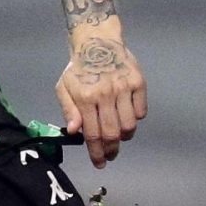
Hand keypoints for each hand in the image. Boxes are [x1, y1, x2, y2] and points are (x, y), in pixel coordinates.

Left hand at [57, 20, 144, 167]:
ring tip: (119, 134)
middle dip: (111, 150)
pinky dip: (136, 118)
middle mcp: (106, 94)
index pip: (92, 134)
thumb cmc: (79, 68)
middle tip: (111, 155)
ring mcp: (124, 88)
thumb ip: (69, 110)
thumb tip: (74, 131)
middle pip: (112, 133)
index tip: (99, 163)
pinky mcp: (138, 83)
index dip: (96, 153)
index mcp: (85, 98)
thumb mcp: (64, 87)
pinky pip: (141, 111)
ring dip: (125, 135)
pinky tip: (128, 115)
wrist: (97, 41)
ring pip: (130, 125)